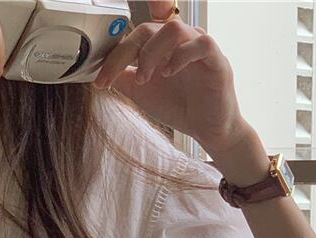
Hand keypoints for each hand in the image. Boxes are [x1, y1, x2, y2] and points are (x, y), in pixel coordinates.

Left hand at [92, 1, 248, 155]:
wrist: (208, 130)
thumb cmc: (180, 107)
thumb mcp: (143, 94)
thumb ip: (124, 79)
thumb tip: (99, 71)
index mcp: (162, 45)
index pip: (134, 37)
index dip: (114, 56)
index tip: (100, 81)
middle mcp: (180, 40)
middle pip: (148, 28)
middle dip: (127, 53)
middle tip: (115, 79)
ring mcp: (199, 47)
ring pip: (173, 29)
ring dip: (152, 53)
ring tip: (146, 78)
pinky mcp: (217, 60)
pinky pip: (201, 43)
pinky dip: (181, 56)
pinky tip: (168, 73)